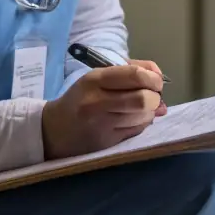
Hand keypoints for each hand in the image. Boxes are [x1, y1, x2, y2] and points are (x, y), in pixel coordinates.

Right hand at [42, 62, 165, 160]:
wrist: (54, 129)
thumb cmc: (80, 98)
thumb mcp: (97, 77)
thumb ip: (129, 72)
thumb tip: (160, 79)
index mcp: (95, 80)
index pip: (134, 75)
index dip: (153, 78)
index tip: (156, 81)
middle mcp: (98, 102)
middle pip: (143, 98)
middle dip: (155, 97)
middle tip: (153, 96)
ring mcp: (102, 124)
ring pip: (142, 117)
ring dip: (150, 112)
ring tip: (143, 108)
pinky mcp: (107, 142)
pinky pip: (137, 130)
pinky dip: (142, 123)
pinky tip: (134, 119)